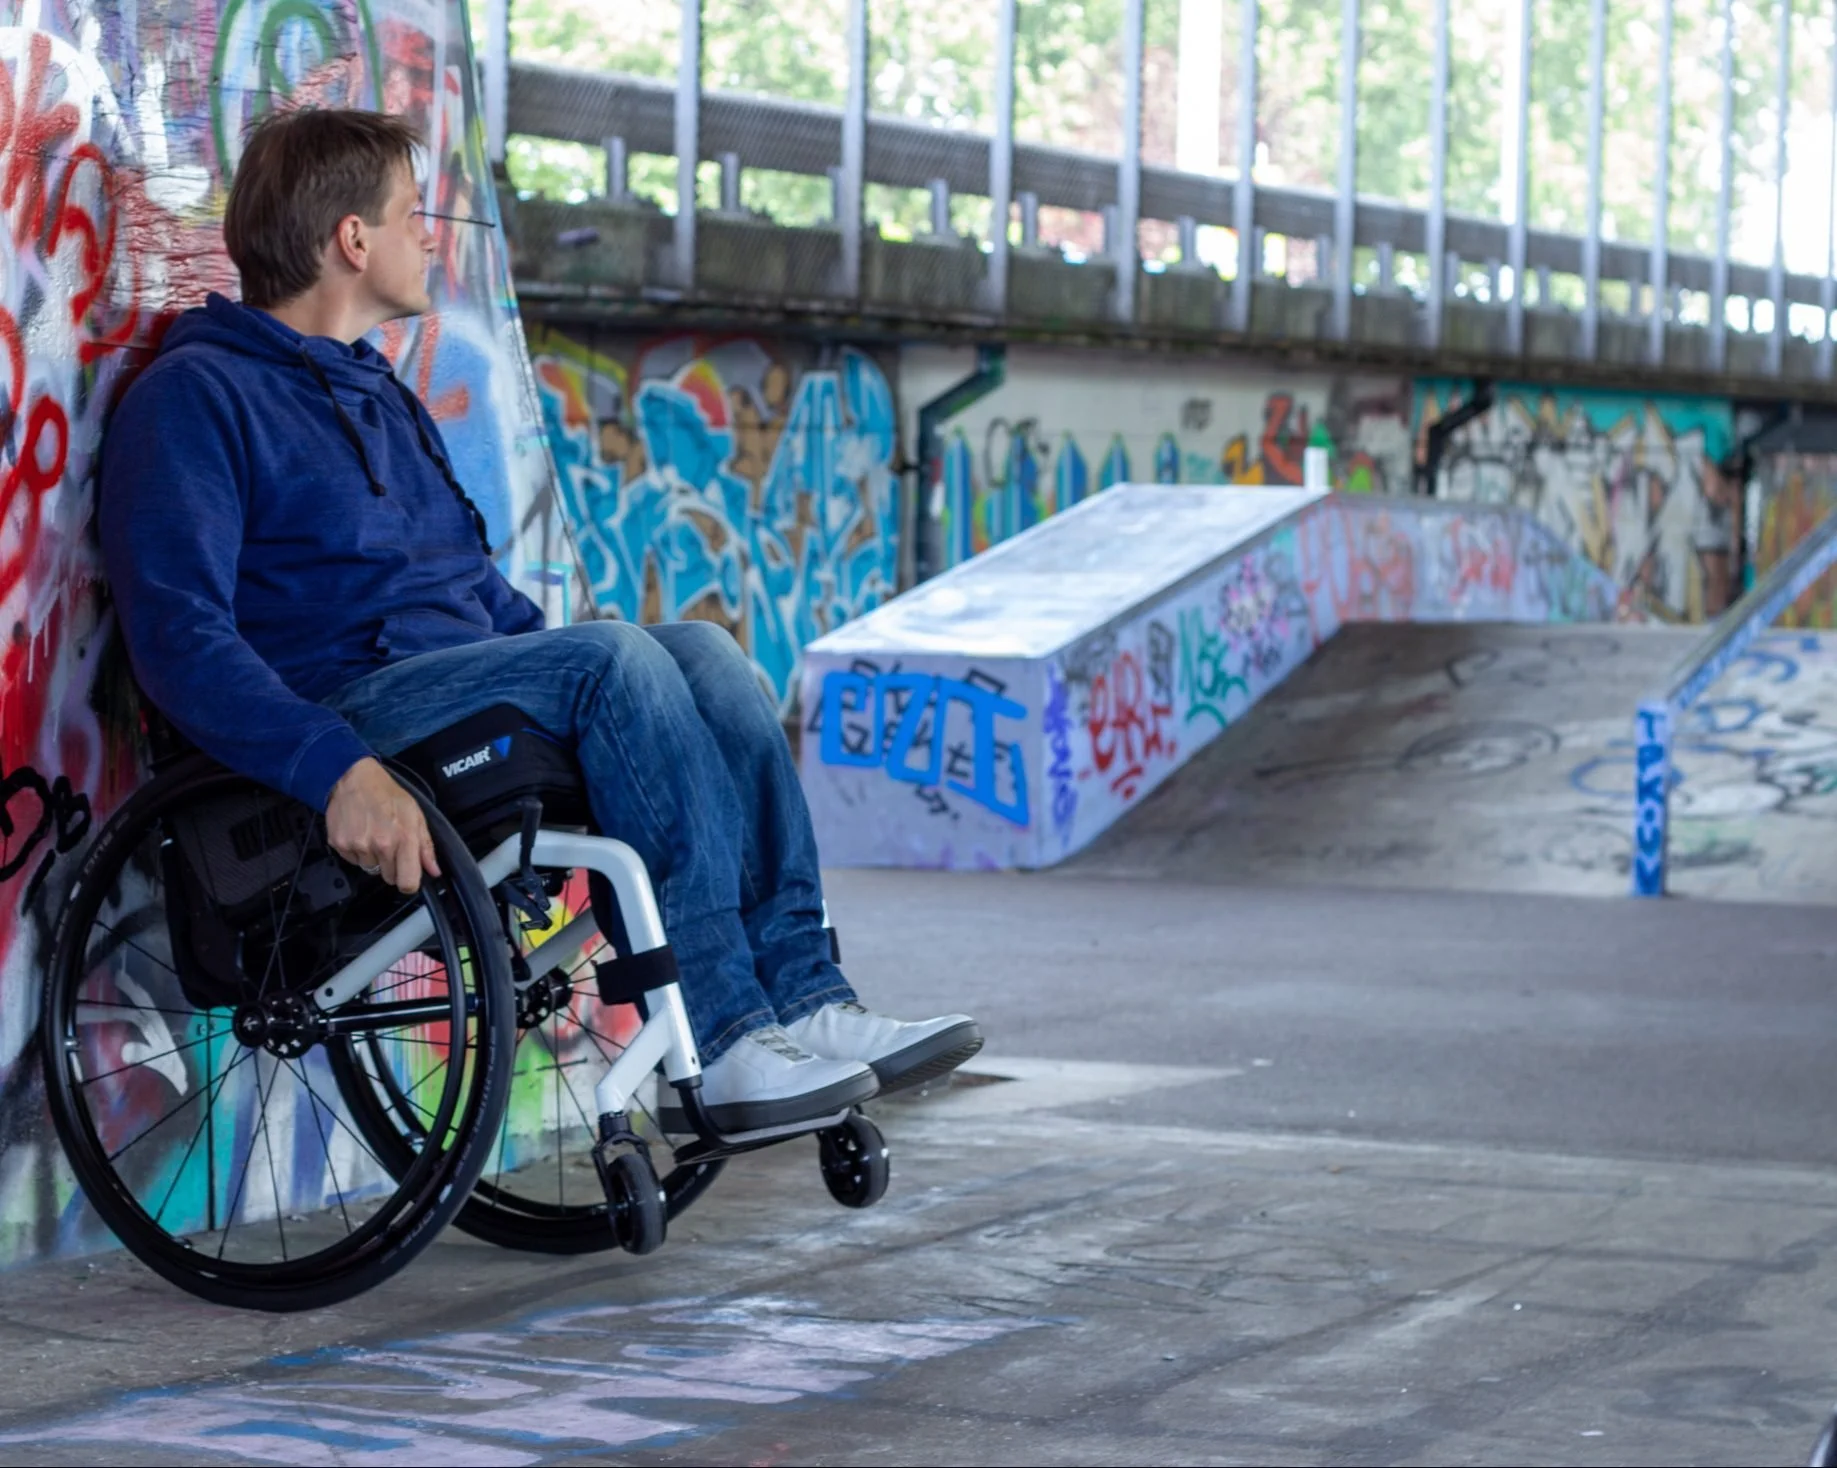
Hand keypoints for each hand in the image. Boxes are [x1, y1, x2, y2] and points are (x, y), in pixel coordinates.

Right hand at [325, 757, 440, 894]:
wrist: (354, 779)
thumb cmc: (387, 794)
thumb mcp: (415, 815)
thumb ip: (426, 846)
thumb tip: (433, 870)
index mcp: (404, 839)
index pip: (407, 882)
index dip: (409, 883)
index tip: (408, 876)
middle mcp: (381, 845)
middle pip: (389, 878)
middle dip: (392, 866)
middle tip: (389, 844)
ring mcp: (358, 846)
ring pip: (369, 869)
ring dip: (373, 857)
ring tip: (373, 834)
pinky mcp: (340, 845)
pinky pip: (352, 861)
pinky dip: (357, 852)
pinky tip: (360, 833)